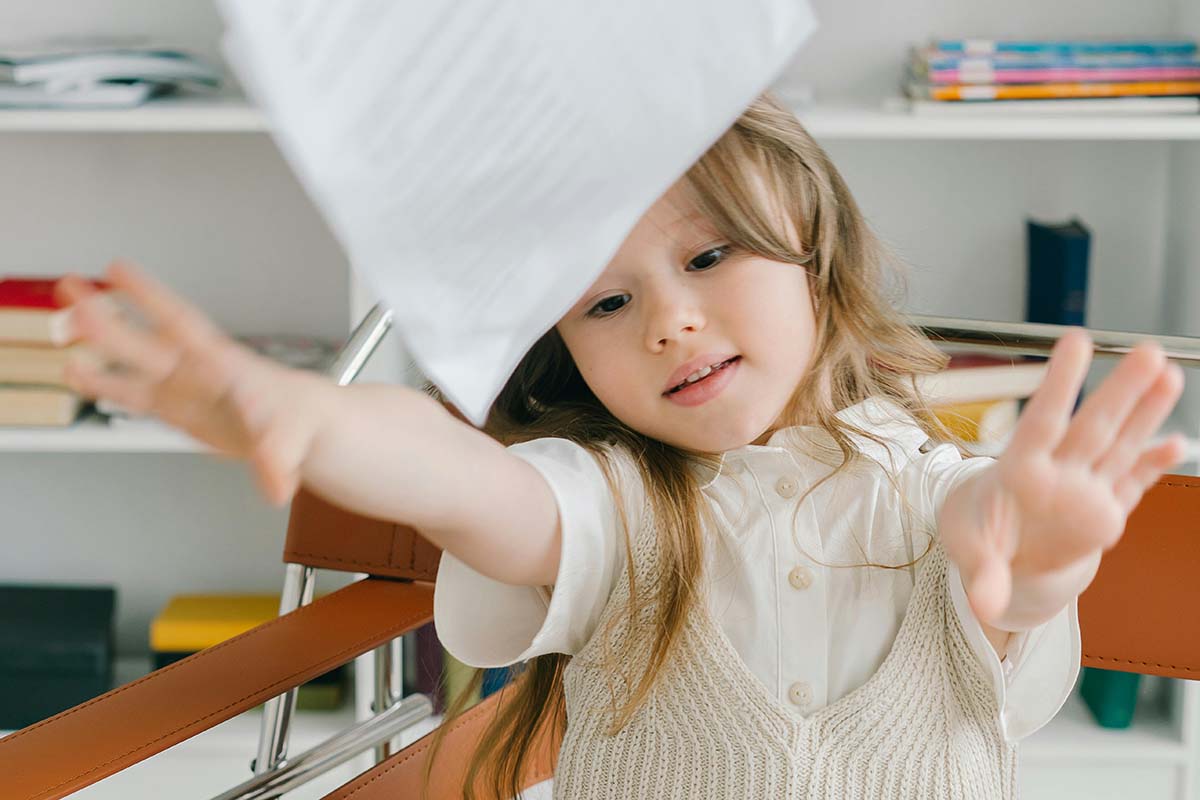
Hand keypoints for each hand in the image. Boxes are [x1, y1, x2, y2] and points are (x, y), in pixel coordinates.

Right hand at [56, 261, 332, 505]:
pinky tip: (80, 375)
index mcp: (225, 365)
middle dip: (107, 318)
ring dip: (99, 348)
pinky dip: (107, 388)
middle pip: (144, 340)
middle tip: (69, 289)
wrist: (304, 430)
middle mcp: (198, 371)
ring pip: (134, 364)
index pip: (182, 323)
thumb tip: (274, 486)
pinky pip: (137, 396)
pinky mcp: (180, 411)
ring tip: (61, 329)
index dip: (150, 297)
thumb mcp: (293, 440)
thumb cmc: (301, 421)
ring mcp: (186, 390)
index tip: (118, 270)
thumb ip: (279, 460)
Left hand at [940, 328, 1185, 625]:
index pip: (1042, 421)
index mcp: (1018, 471)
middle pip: (1092, 427)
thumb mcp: (972, 555)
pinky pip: (1131, 484)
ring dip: (1144, 412)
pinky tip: (1175, 443)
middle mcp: (1057, 472)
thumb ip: (983, 576)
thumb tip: (984, 603)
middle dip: (1120, 391)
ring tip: (1167, 371)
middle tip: (1146, 349)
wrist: (999, 558)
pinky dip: (1152, 466)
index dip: (1060, 383)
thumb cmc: (978, 539)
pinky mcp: (1103, 511)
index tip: (1076, 341)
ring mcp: (1084, 490)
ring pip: (1118, 445)